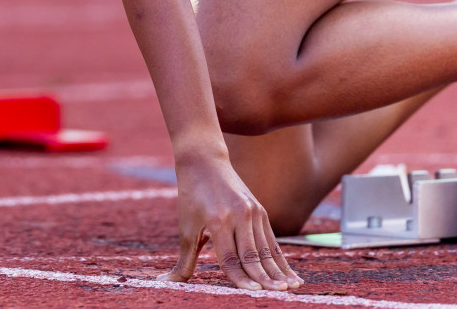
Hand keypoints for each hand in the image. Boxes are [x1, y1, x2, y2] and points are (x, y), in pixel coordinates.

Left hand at [162, 154, 302, 289]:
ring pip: (267, 249)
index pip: (230, 258)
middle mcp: (239, 216)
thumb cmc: (191, 196)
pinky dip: (280, 259)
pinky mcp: (260, 210)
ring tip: (290, 289)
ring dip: (279, 271)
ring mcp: (252, 212)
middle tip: (279, 295)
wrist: (205, 161)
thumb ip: (184, 260)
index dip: (241, 278)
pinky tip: (290, 274)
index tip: (253, 293)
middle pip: (253, 255)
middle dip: (265, 278)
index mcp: (218, 221)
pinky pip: (272, 240)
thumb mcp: (186, 228)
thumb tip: (166, 283)